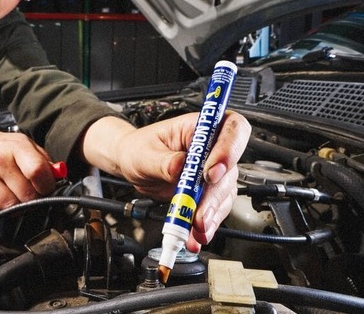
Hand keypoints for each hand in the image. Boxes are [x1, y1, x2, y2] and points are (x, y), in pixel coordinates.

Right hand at [0, 123, 56, 215]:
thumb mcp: (23, 144)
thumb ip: (43, 160)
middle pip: (25, 194)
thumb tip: (58, 176)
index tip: (45, 189)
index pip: (38, 172)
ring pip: (6, 206)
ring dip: (13, 209)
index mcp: (17, 146)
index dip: (47, 186)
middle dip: (31, 200)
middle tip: (28, 196)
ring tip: (12, 199)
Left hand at [88, 111, 250, 251]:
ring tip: (195, 231)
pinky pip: (215, 209)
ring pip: (225, 193)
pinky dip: (206, 224)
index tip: (212, 173)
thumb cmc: (138, 148)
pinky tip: (195, 235)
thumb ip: (163, 161)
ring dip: (212, 215)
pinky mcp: (208, 192)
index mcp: (199, 127)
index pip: (231, 128)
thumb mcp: (144, 153)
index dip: (229, 149)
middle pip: (230, 169)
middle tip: (200, 215)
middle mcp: (212, 147)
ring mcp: (213, 171)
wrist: (132, 164)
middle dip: (214, 195)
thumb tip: (180, 167)